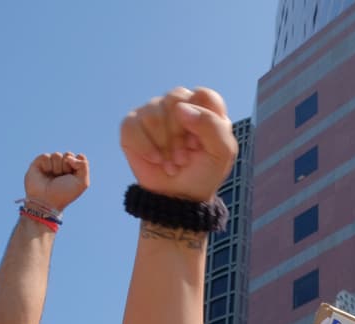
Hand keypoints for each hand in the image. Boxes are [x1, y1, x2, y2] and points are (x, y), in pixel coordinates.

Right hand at [23, 152, 89, 210]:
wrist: (46, 201)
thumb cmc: (65, 193)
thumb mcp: (82, 182)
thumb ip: (84, 166)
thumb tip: (70, 157)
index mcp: (74, 172)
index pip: (79, 157)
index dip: (78, 163)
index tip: (74, 174)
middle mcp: (62, 167)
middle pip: (69, 154)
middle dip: (67, 166)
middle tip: (63, 177)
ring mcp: (50, 165)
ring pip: (57, 155)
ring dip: (57, 167)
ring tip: (53, 178)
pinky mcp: (39, 163)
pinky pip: (46, 156)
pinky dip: (47, 166)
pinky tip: (45, 173)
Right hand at [120, 87, 236, 202]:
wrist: (180, 197)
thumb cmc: (203, 172)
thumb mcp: (222, 153)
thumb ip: (212, 125)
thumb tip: (180, 108)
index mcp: (202, 107)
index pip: (203, 95)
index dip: (202, 120)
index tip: (200, 143)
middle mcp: (176, 105)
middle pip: (175, 99)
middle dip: (179, 135)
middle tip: (184, 158)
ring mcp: (152, 112)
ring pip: (153, 114)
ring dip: (164, 146)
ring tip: (171, 164)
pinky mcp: (132, 126)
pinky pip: (132, 126)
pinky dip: (146, 148)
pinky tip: (155, 160)